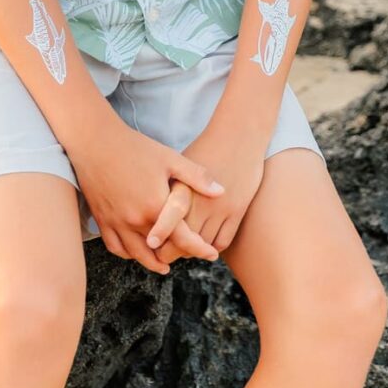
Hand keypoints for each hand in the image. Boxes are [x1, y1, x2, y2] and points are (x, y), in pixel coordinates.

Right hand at [67, 114, 225, 275]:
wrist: (95, 141)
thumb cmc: (135, 147)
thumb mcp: (169, 158)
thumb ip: (196, 177)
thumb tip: (221, 192)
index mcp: (155, 207)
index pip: (183, 238)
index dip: (200, 249)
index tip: (212, 255)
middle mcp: (135, 220)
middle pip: (160, 252)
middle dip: (177, 256)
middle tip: (189, 257)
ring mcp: (116, 223)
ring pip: (137, 255)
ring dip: (153, 262)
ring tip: (165, 264)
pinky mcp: (102, 220)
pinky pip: (116, 247)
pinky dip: (129, 254)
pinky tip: (137, 252)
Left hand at [146, 125, 265, 263]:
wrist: (240, 135)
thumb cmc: (207, 146)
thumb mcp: (180, 162)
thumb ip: (167, 187)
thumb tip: (147, 203)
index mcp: (183, 188)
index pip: (169, 220)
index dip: (160, 235)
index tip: (152, 244)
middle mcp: (202, 201)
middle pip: (184, 239)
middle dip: (171, 250)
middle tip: (163, 252)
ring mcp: (221, 208)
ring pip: (203, 244)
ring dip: (192, 251)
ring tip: (183, 249)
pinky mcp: (238, 211)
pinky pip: (223, 241)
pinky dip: (213, 247)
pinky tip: (206, 243)